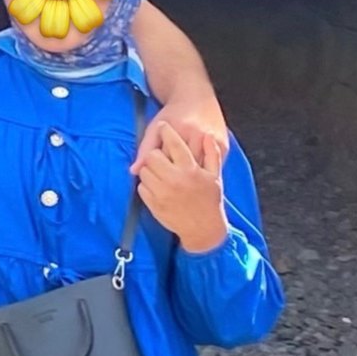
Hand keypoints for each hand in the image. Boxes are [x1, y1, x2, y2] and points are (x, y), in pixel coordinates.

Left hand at [131, 88, 227, 171]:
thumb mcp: (156, 128)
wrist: (196, 95)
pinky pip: (212, 168)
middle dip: (176, 174)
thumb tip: (134, 171)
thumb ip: (145, 149)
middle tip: (170, 177)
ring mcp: (213, 140)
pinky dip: (203, 173)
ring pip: (200, 169)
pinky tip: (195, 174)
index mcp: (181, 129)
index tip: (158, 172)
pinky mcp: (224, 146)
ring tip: (181, 178)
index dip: (161, 169)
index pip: (167, 160)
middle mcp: (198, 134)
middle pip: (185, 166)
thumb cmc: (173, 114)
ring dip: (190, 176)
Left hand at [137, 122, 228, 252]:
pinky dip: (146, 184)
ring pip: (144, 171)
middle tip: (160, 156)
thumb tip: (207, 136)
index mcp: (190, 169)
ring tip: (159, 172)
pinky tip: (156, 185)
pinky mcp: (154, 204)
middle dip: (155, 153)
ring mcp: (162, 193)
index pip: (173, 143)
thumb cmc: (210, 201)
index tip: (163, 126)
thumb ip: (212, 154)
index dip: (166, 130)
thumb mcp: (215, 176)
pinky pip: (141, 187)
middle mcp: (175, 179)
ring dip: (149, 169)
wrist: (203, 229)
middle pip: (153, 155)